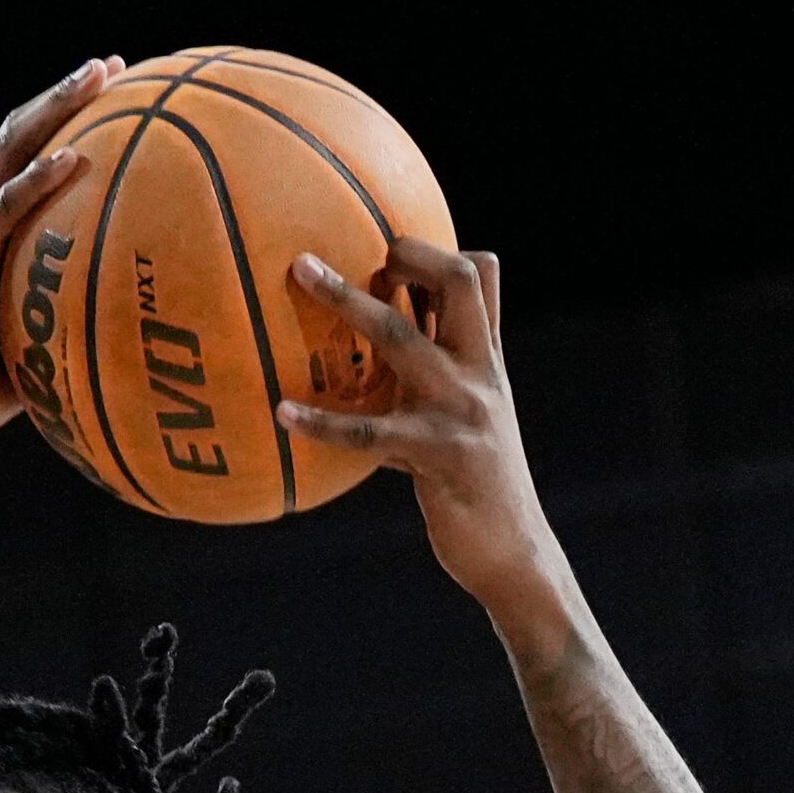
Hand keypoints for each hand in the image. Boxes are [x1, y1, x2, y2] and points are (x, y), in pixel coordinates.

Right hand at [0, 56, 124, 449]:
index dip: (53, 119)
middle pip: (17, 136)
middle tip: (112, 65)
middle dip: (65, 95)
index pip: (13, 158)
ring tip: (102, 73)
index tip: (100, 89)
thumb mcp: (16, 350)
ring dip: (58, 108)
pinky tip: (77, 157)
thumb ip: (54, 326)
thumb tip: (116, 335)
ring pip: (14, 151)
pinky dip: (42, 182)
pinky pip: (8, 212)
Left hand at [277, 241, 565, 624]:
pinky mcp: (440, 455)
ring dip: (349, 299)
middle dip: (407, 249)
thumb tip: (370, 358)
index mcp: (486, 360)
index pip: (482, 276)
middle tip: (348, 240)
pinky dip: (323, 421)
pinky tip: (282, 414)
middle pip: (459, 280)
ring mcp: (463, 410)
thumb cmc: (472, 487)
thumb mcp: (457, 422)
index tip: (387, 248)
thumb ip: (425, 383)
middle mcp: (480, 373)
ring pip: (403, 336)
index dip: (436, 251)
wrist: (512, 552)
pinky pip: (370, 431)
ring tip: (300, 275)